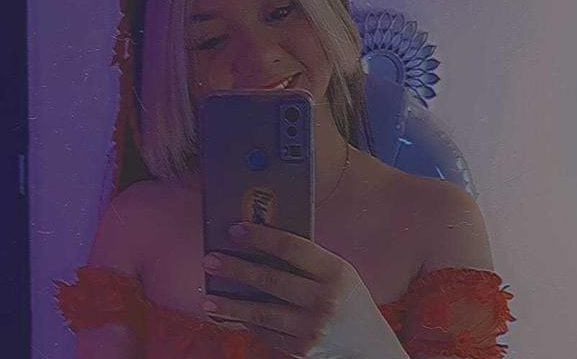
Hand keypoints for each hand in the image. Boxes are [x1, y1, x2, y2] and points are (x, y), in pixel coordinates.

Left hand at [201, 222, 407, 358]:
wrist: (369, 348)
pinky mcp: (301, 350)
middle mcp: (324, 300)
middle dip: (236, 268)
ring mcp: (311, 328)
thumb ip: (308, 262)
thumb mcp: (340, 274)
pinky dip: (247, 321)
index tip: (235, 230)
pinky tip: (231, 315)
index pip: (291, 248)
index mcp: (336, 272)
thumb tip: (260, 245)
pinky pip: (266, 331)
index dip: (260, 237)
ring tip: (208, 297)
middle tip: (210, 260)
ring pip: (261, 311)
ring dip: (230, 304)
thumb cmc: (350, 301)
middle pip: (270, 279)